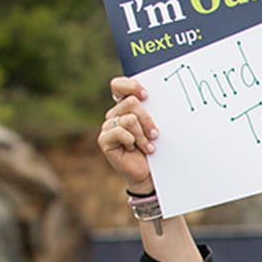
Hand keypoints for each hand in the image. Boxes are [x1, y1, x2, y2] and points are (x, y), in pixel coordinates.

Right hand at [97, 78, 155, 192]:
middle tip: (155, 135)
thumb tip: (157, 98)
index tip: (146, 95)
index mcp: (125, 107)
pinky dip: (133, 141)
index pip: (118, 86)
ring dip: (143, 135)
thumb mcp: (157, 129)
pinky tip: (135, 150)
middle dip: (148, 120)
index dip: (130, 86)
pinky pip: (120, 132)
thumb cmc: (157, 151)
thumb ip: (152, 113)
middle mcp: (115, 114)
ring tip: (148, 147)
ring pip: (129, 119)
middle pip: (131, 102)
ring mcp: (108, 127)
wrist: (151, 175)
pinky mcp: (105, 140)